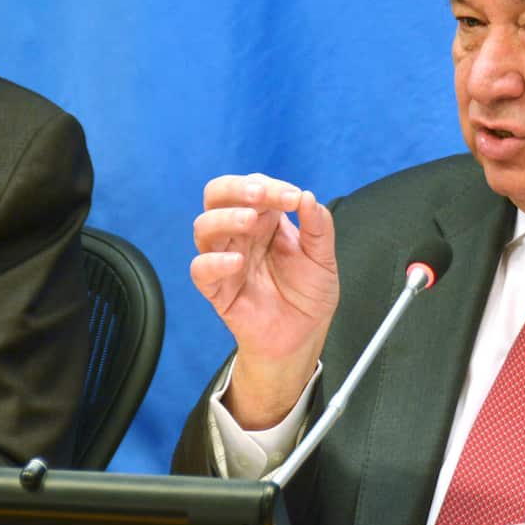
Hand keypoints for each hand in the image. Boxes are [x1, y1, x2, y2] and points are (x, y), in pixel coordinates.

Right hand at [191, 173, 338, 428]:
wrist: (303, 336)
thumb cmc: (308, 295)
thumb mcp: (323, 257)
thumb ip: (318, 226)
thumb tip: (307, 196)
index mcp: (266, 220)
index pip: (255, 187)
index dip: (271, 187)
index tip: (293, 198)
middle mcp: (241, 234)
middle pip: (217, 196)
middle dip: (235, 189)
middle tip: (259, 195)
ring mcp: (225, 258)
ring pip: (204, 227)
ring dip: (225, 219)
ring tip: (250, 222)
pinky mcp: (217, 288)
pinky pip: (201, 269)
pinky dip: (214, 261)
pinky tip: (236, 262)